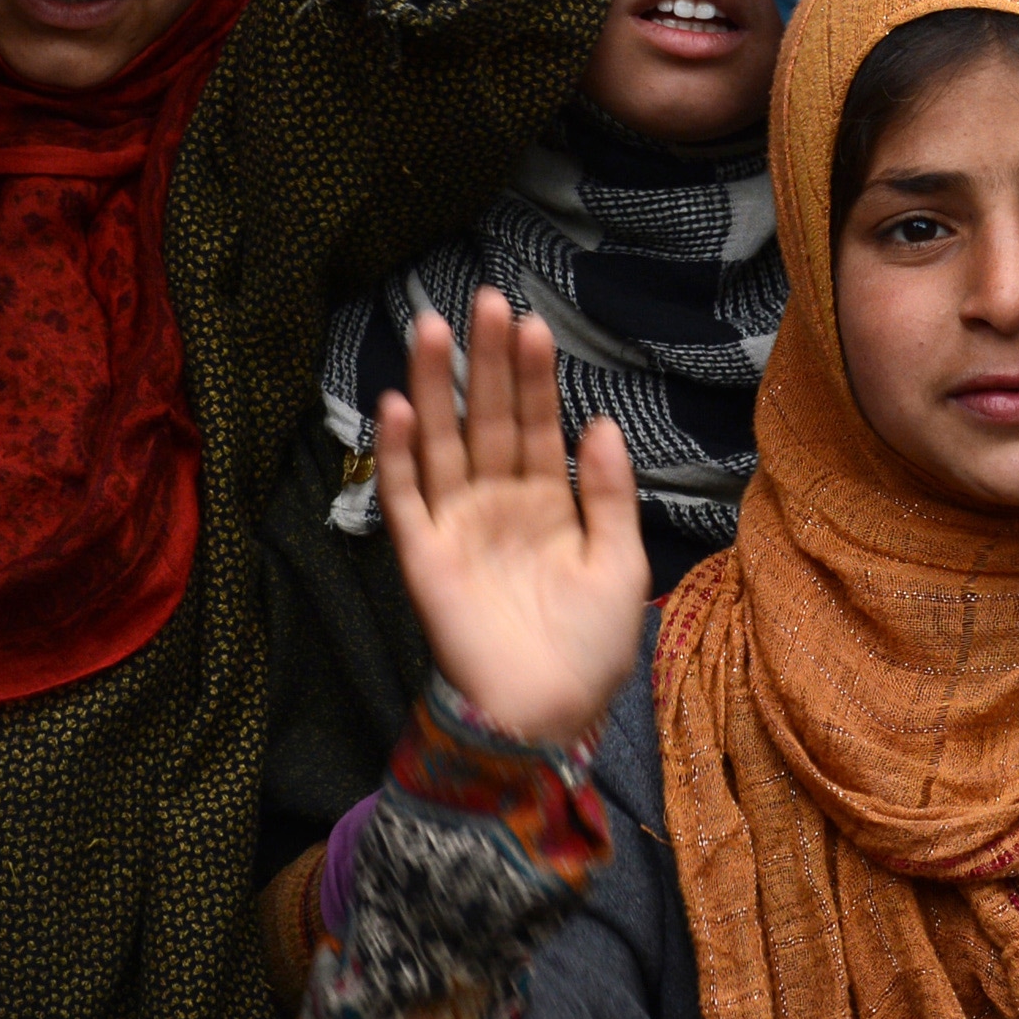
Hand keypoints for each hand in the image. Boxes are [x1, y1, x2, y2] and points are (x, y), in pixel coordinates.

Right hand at [379, 292, 647, 751]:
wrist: (548, 717)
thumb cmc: (590, 649)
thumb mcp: (621, 563)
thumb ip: (609, 493)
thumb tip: (600, 421)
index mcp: (546, 503)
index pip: (536, 424)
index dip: (533, 377)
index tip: (534, 325)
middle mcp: (497, 505)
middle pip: (486, 419)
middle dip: (485, 361)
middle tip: (485, 301)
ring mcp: (457, 527)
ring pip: (442, 443)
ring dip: (434, 386)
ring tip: (431, 328)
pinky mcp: (424, 559)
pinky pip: (406, 500)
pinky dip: (398, 456)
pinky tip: (398, 408)